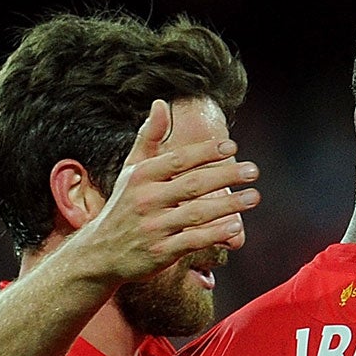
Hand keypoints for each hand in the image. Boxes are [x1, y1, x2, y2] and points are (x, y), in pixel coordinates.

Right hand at [65, 100, 258, 288]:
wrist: (102, 252)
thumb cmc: (124, 206)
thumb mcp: (131, 170)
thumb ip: (149, 138)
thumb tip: (161, 103)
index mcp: (141, 176)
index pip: (178, 160)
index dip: (205, 152)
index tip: (232, 147)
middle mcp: (146, 199)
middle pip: (192, 185)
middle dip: (225, 176)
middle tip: (253, 171)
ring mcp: (153, 227)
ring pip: (196, 213)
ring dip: (228, 205)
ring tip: (254, 197)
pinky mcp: (160, 253)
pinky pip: (192, 241)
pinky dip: (214, 234)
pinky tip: (236, 227)